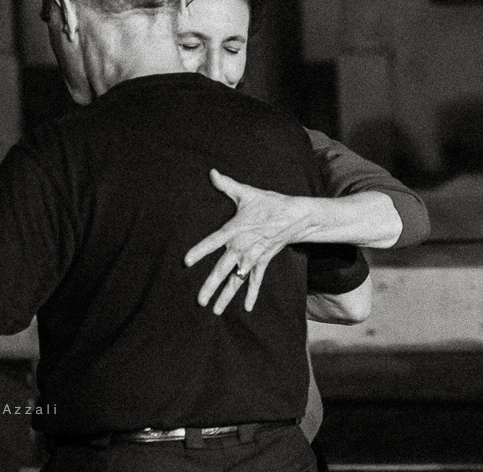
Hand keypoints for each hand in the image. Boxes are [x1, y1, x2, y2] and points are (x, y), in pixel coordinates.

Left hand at [184, 170, 313, 313]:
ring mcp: (253, 257)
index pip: (213, 241)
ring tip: (214, 310)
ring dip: (226, 295)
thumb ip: (226, 185)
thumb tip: (211, 172)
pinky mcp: (263, 262)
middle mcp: (243, 247)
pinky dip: (251, 294)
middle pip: (223, 269)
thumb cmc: (268, 203)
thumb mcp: (247, 192)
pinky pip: (256, 281)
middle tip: (198, 301)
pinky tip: (245, 308)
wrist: (296, 216)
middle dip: (210, 285)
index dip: (200, 250)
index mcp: (236, 230)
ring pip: (237, 280)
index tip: (186, 262)